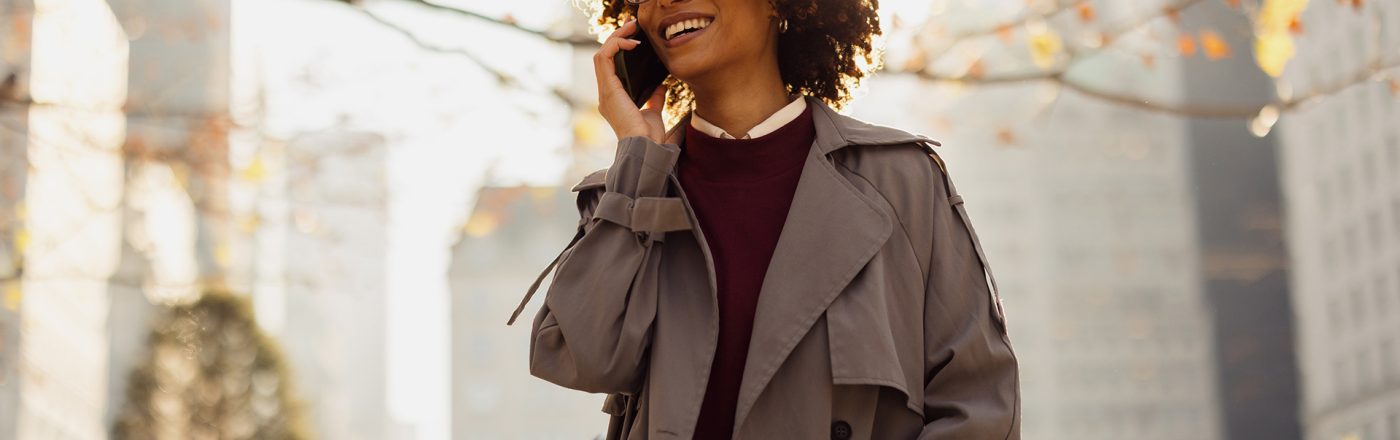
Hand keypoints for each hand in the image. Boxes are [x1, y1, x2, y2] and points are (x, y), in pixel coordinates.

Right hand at [594, 19, 667, 144]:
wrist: (646, 147)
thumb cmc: (649, 136)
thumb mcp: (653, 112)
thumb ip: (654, 99)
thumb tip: (661, 86)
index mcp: (614, 99)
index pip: (611, 67)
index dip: (620, 50)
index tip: (636, 40)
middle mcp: (605, 94)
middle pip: (604, 57)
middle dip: (618, 38)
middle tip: (634, 27)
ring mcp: (605, 91)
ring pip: (601, 54)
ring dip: (616, 37)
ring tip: (632, 28)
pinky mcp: (608, 89)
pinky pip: (604, 58)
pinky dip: (616, 46)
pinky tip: (632, 44)